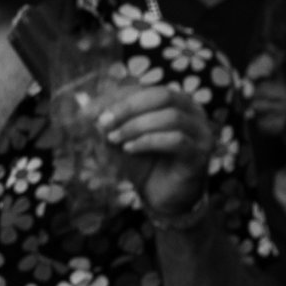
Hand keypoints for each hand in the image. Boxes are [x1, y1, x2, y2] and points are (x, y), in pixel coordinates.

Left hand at [94, 80, 215, 224]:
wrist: (162, 197)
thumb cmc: (143, 163)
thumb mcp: (120, 139)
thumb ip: (107, 123)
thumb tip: (84, 106)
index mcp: (174, 100)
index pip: (143, 89)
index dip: (114, 98)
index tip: (88, 113)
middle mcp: (193, 111)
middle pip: (162, 95)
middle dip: (128, 108)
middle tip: (103, 123)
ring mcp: (200, 131)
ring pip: (171, 117)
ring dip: (136, 126)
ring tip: (114, 139)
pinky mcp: (200, 153)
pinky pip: (177, 140)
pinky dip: (149, 141)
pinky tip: (129, 149)